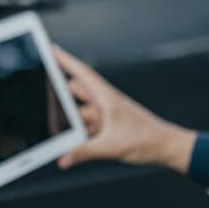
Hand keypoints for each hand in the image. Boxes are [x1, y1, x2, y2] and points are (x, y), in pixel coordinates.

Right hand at [54, 45, 196, 173]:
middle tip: (41, 94)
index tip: (51, 49)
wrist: (167, 147)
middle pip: (76, 92)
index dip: (65, 60)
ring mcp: (106, 116)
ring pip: (80, 113)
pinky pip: (86, 128)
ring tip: (53, 129)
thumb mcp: (111, 147)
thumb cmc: (146, 140)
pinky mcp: (108, 128)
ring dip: (69, 121)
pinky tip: (69, 146)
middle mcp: (104, 103)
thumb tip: (64, 159)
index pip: (82, 74)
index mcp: (107, 98)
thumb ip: (85, 152)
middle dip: (60, 95)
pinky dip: (77, 135)